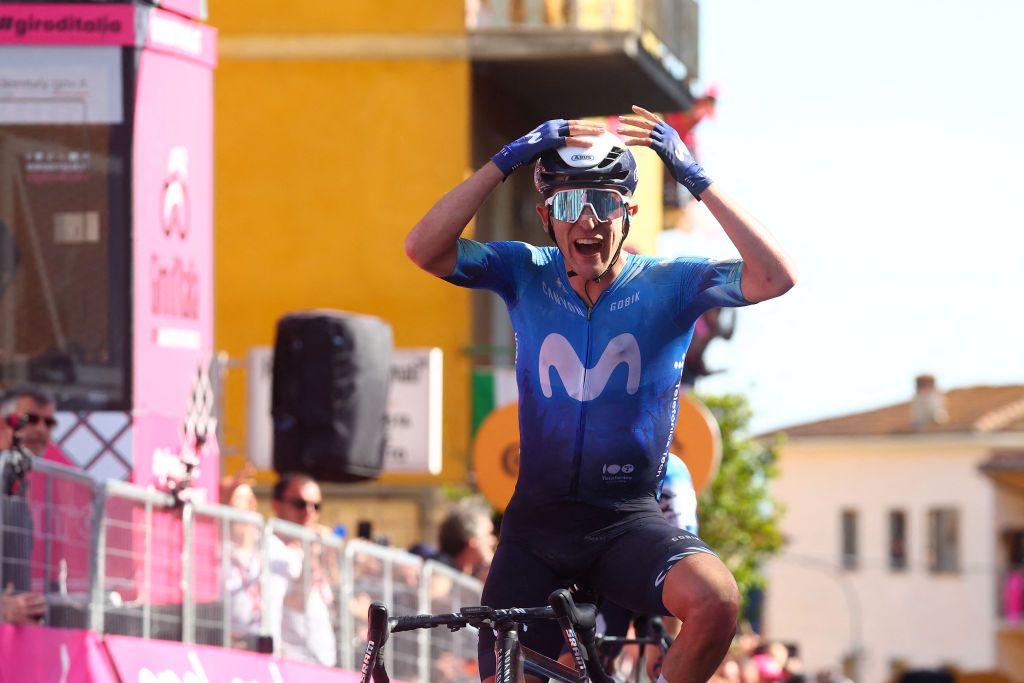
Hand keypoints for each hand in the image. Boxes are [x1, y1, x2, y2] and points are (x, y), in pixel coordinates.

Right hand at [2, 583, 44, 623]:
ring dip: (39, 610)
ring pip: (32, 611)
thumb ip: (9, 590)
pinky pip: (28, 620)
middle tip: (45, 602)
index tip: (40, 595)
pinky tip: (40, 621)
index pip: (29, 596)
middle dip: (40, 602)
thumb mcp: (4, 597)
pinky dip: (35, 621)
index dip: (36, 595)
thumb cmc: (1, 605)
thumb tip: (10, 583)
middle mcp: (20, 605)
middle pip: (33, 603)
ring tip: (45, 609)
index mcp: (18, 599)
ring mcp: (20, 612)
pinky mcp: (19, 619)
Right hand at [491, 119, 605, 177]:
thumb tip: (561, 151)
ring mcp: (552, 131)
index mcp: (552, 124)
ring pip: (575, 129)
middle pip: (576, 124)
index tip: (593, 128)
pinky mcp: (551, 140)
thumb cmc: (528, 152)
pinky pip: (570, 141)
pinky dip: (581, 142)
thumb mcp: (542, 145)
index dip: (583, 125)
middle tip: (603, 129)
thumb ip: (553, 145)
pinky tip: (590, 144)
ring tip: (601, 133)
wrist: (516, 152)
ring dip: (590, 131)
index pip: (571, 123)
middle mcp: (553, 125)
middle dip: (590, 126)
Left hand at [618, 104, 712, 197]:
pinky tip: (626, 143)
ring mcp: (664, 139)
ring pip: (643, 131)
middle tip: (620, 119)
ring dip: (629, 131)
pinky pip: (645, 142)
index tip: (633, 108)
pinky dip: (635, 142)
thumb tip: (653, 141)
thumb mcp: (672, 148)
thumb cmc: (680, 161)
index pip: (653, 118)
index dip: (643, 112)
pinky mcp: (661, 147)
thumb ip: (663, 142)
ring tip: (619, 130)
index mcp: (669, 130)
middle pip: (646, 123)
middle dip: (632, 120)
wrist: (688, 168)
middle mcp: (666, 132)